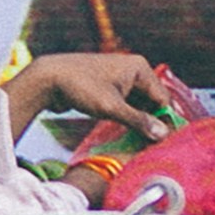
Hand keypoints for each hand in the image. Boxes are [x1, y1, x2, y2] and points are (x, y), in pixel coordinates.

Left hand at [8, 48, 178, 140]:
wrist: (47, 78)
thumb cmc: (79, 87)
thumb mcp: (111, 107)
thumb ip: (139, 121)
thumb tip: (163, 134)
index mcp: (139, 68)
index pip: (163, 98)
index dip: (166, 120)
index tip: (167, 142)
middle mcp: (132, 70)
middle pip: (152, 101)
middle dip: (152, 122)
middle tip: (154, 146)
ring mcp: (119, 78)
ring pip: (139, 105)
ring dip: (140, 122)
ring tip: (143, 144)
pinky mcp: (108, 88)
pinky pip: (126, 105)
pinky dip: (128, 119)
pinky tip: (129, 135)